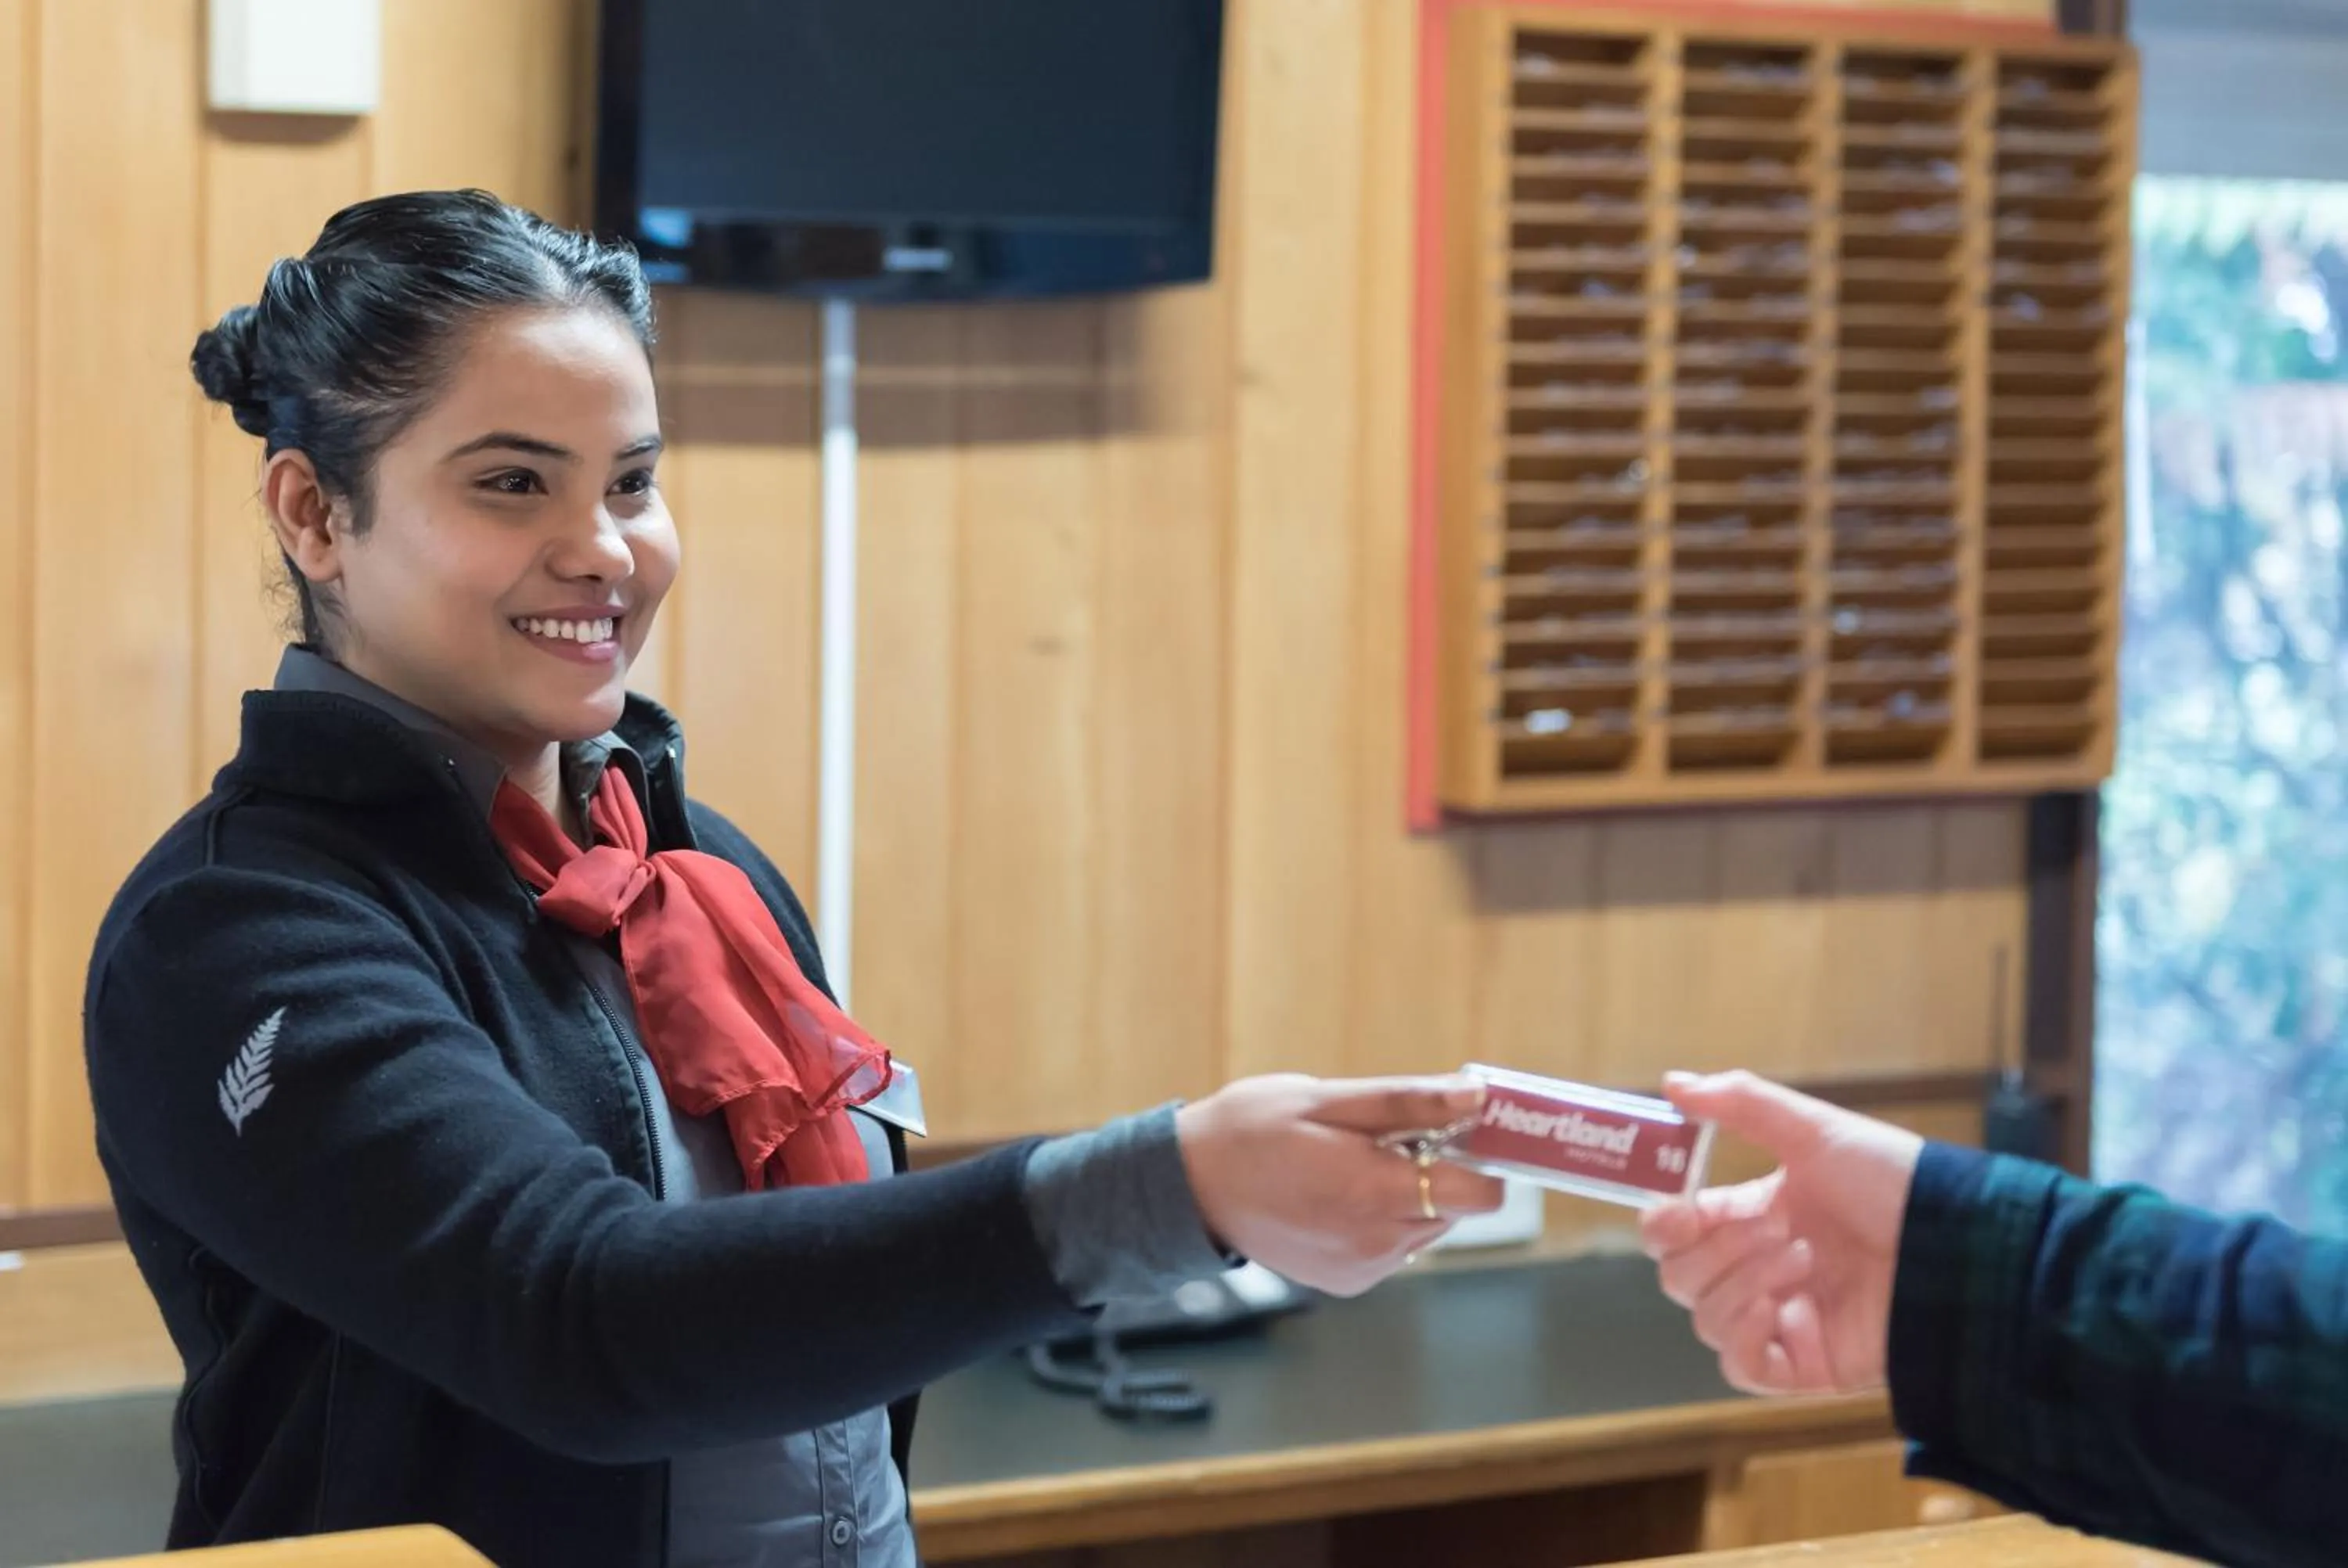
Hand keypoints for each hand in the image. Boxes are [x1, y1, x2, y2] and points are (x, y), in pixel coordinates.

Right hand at [1174, 1074, 1505, 1296]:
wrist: (1188, 1187)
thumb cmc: (1251, 1129)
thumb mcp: (1325, 1100)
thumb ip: (1407, 1102)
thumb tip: (1475, 1098)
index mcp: (1374, 1193)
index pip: (1482, 1194)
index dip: (1484, 1158)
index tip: (1465, 1129)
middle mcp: (1377, 1243)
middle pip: (1455, 1207)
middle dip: (1437, 1168)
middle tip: (1389, 1136)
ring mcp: (1362, 1268)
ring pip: (1426, 1226)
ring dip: (1409, 1193)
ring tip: (1351, 1163)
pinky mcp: (1349, 1282)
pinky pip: (1394, 1245)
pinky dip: (1382, 1218)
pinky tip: (1337, 1193)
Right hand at [1638, 1070, 1922, 1395]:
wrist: (1956, 1244)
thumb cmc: (1891, 1181)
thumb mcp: (1815, 1130)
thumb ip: (1740, 1102)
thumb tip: (1673, 1082)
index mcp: (1753, 1217)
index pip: (1674, 1231)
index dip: (1664, 1223)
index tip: (1682, 1209)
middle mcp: (1759, 1271)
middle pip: (1681, 1277)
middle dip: (1716, 1249)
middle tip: (1774, 1227)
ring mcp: (1780, 1321)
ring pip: (1706, 1320)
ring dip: (1742, 1284)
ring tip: (1802, 1257)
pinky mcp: (1805, 1365)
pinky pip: (1740, 1367)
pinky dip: (1743, 1338)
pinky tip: (1778, 1309)